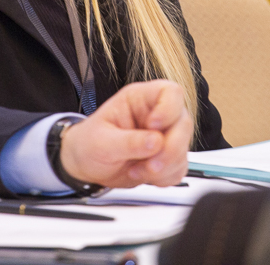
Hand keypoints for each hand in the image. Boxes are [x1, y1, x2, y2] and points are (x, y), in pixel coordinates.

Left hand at [59, 80, 191, 187]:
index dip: (169, 109)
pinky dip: (164, 177)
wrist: (85, 165)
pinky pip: (179, 168)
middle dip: (170, 149)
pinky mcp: (166, 158)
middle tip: (150, 164)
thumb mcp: (102, 141)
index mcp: (140, 99)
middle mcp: (156, 115)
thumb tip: (156, 141)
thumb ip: (128, 141)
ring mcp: (164, 136)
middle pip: (183, 123)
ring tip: (137, 171)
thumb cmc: (89, 143)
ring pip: (184, 149)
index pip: (170, 92)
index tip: (154, 126)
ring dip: (164, 167)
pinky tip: (143, 175)